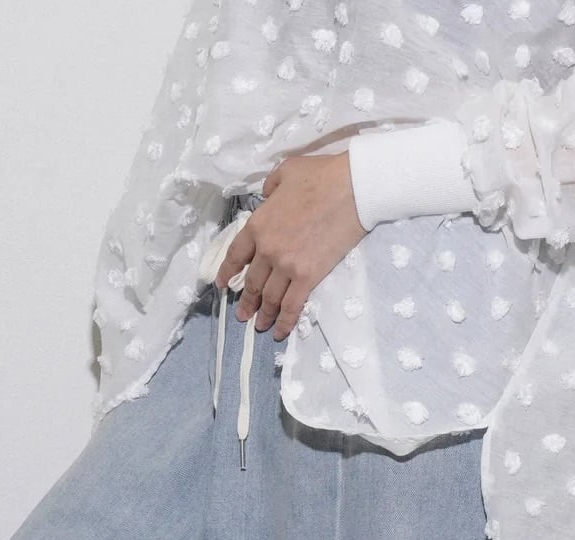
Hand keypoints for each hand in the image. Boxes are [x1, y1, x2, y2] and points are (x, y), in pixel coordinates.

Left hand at [213, 149, 368, 341]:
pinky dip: (284, 321)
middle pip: (252, 282)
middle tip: (242, 315)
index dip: (227, 272)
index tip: (223, 285)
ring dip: (263, 315)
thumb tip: (268, 196)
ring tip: (259, 326)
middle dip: (246, 301)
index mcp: (258, 224)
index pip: (236, 254)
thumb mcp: (286, 172)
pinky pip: (292, 305)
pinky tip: (280, 332)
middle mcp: (268, 250)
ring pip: (270, 298)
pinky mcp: (308, 277)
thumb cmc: (321, 176)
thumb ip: (270, 188)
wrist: (351, 188)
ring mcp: (287, 266)